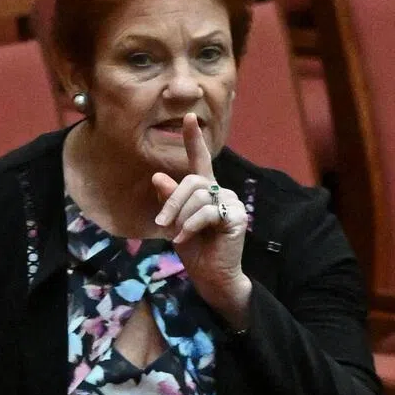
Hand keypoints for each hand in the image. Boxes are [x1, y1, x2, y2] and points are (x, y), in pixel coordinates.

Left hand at [152, 113, 251, 326]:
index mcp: (206, 191)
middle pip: (192, 181)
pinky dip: (190, 226)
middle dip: (173, 201)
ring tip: (176, 235)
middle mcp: (220, 191)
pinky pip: (206, 212)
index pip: (200, 161)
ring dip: (181, 217)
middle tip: (162, 223)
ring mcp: (231, 202)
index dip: (194, 140)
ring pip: (198, 197)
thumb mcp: (174, 224)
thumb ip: (169, 201)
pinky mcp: (236, 216)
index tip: (189, 117)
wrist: (211, 276)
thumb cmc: (194, 250)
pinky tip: (183, 238)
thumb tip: (158, 176)